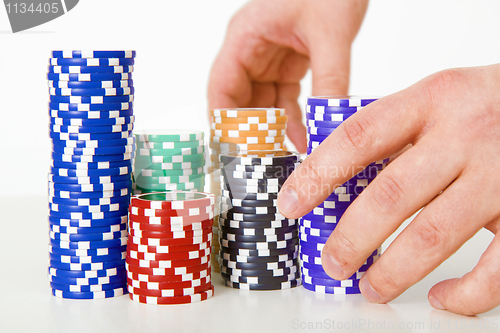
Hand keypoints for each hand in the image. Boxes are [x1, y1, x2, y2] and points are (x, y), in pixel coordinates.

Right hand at [208, 0, 367, 152]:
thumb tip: (327, 122)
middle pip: (240, 100)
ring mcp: (271, 57)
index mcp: (246, 37)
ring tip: (284, 156)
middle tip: (262, 161)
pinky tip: (303, 137)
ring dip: (274, 129)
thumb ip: (329, 79)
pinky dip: (293, 118)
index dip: (224, 122)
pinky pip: (286, 98)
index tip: (232, 150)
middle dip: (251, 132)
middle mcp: (253, 50)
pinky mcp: (290, 62)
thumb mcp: (329, 33)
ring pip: (264, 103)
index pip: (222, 87)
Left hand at [277, 64, 499, 314]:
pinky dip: (467, 292)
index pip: (357, 138)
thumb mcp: (438, 98)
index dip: (316, 175)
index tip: (290, 206)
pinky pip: (498, 265)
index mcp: (431, 99)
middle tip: (332, 263)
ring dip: (393, 270)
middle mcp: (465, 132)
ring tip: (371, 287)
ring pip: (434, 233)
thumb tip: (337, 178)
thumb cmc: (487, 104)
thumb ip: (394, 132)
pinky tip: (443, 297)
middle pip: (391, 194)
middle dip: (351, 237)